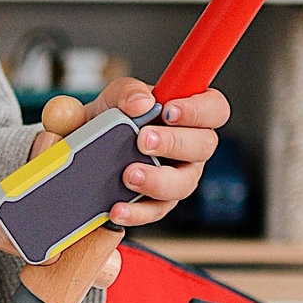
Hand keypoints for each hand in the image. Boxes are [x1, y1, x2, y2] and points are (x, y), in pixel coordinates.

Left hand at [49, 78, 228, 228]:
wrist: (87, 146)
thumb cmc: (113, 118)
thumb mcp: (116, 96)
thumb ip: (129, 91)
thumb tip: (141, 102)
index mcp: (190, 115)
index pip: (215, 108)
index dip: (199, 110)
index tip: (169, 110)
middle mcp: (191, 147)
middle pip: (204, 146)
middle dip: (174, 143)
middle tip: (143, 141)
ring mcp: (179, 176)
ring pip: (184, 183)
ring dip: (157, 180)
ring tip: (129, 175)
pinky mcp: (159, 202)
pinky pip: (156, 210)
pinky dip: (136, 212)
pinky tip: (118, 208)